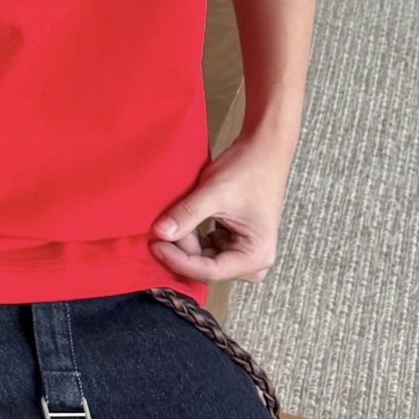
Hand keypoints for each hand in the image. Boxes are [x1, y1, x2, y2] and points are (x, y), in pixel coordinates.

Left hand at [148, 131, 292, 286]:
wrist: (263, 147)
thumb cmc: (247, 169)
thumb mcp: (214, 193)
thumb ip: (187, 214)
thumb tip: (159, 233)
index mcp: (256, 256)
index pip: (210, 271)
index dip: (179, 260)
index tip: (155, 245)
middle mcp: (254, 261)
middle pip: (207, 267)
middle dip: (184, 249)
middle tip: (164, 226)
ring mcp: (245, 251)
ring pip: (205, 258)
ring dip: (187, 241)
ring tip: (175, 218)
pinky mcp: (236, 240)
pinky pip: (208, 247)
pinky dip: (193, 235)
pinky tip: (184, 219)